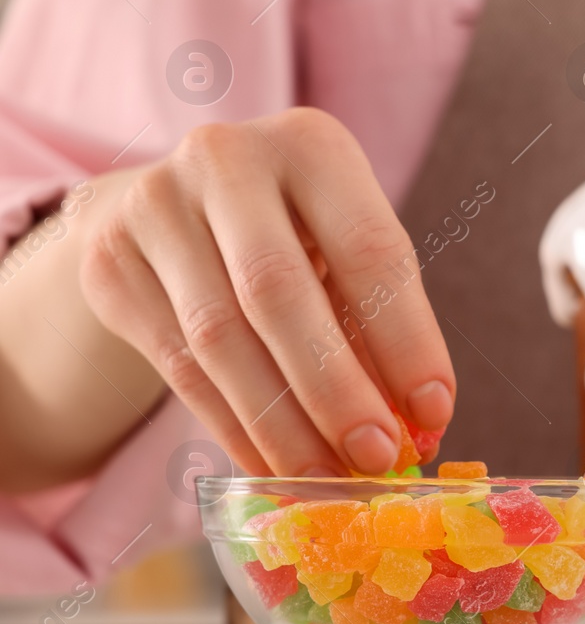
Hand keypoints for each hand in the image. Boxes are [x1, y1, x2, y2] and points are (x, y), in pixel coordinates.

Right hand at [80, 108, 454, 476]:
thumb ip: (379, 325)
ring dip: (281, 424)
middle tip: (376, 457)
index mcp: (311, 144)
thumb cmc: (298, 234)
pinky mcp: (110, 264)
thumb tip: (417, 428)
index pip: (370, 250)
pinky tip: (272, 468)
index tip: (434, 413)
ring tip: (328, 479)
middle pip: (279, 293)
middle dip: (334, 388)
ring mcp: (155, 206)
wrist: (181, 205)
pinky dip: (232, 427)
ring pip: (219, 337)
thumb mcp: (346, 252)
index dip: (406, 339)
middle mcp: (225, 159)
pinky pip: (177, 365)